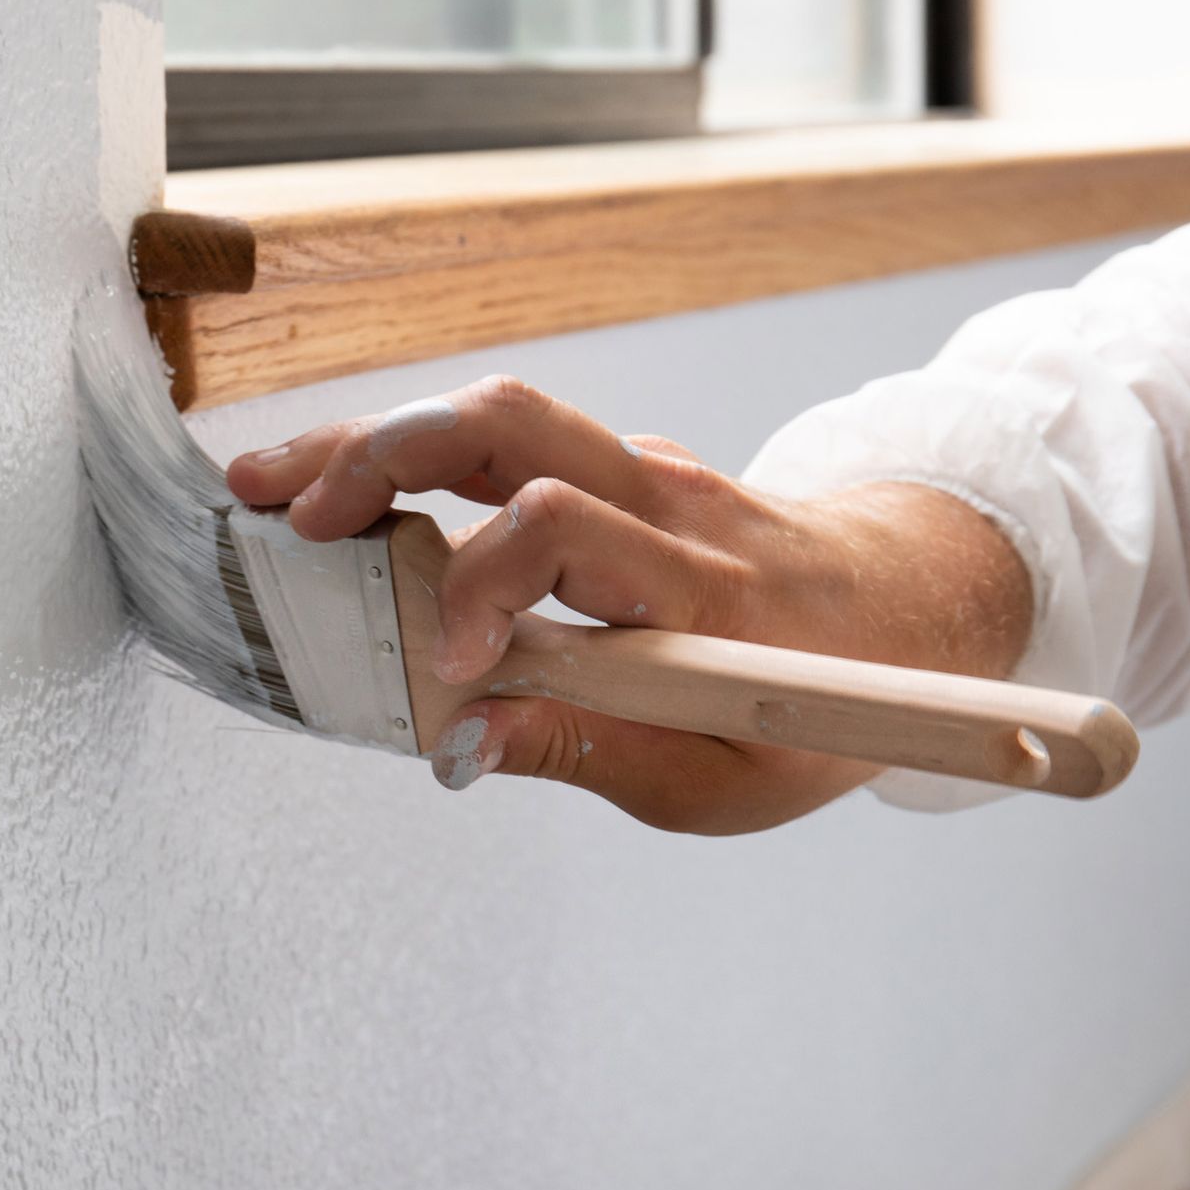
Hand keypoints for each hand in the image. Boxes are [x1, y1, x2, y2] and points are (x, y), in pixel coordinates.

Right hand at [226, 376, 1032, 833]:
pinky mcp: (626, 467)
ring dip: (377, 439)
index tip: (436, 667)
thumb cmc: (818, 708)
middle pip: (508, 425)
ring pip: (499, 413)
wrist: (910, 609)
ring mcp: (647, 469)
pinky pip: (514, 439)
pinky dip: (421, 454)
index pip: (559, 532)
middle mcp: (667, 503)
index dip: (474, 589)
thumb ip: (584, 750)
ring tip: (279, 484)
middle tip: (283, 509)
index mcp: (699, 591)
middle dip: (380, 455)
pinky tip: (354, 495)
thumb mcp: (717, 776)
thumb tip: (459, 740)